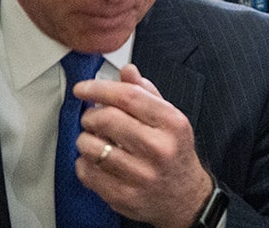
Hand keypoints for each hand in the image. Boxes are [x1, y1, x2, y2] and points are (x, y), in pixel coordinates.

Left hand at [74, 64, 211, 227]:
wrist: (185, 198)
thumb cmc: (175, 154)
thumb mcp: (170, 120)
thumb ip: (147, 94)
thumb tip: (127, 71)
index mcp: (172, 124)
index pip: (129, 97)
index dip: (100, 88)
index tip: (83, 88)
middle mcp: (159, 149)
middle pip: (107, 119)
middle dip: (90, 115)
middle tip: (92, 117)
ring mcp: (140, 175)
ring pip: (91, 146)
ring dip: (85, 139)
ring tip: (96, 140)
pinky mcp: (123, 196)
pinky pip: (86, 172)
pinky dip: (84, 162)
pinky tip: (97, 161)